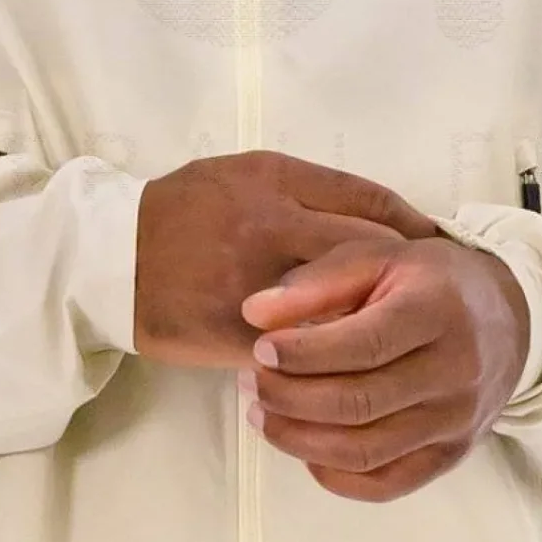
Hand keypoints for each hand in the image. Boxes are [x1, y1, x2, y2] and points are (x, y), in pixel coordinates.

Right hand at [132, 151, 444, 369]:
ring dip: (371, 322)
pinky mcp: (230, 332)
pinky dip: (327, 359)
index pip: (369, 201)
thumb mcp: (236, 175)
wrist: (104, 259)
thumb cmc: (178, 210)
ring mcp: (250, 282)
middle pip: (367, 253)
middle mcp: (267, 225)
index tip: (437, 248)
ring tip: (399, 335)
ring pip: (337, 308)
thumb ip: (299, 188)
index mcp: (272, 181)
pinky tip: (346, 366)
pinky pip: (297, 351)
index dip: (412, 227)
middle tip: (433, 297)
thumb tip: (370, 212)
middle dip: (407, 277)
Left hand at [236, 235, 531, 502]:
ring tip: (264, 414)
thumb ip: (317, 282)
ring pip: (365, 451)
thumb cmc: (431, 283)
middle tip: (252, 382)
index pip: (365, 345)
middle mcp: (456, 372)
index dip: (304, 354)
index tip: (261, 350)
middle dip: (290, 398)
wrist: (508, 321)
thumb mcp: (379, 256)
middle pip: (359, 404)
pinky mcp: (450, 456)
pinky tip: (304, 446)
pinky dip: (333, 475)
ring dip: (300, 440)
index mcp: (438, 311)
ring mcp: (456, 422)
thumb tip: (255, 314)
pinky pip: (384, 484)